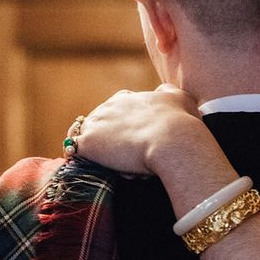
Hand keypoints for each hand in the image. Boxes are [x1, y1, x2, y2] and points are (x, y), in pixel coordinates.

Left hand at [73, 84, 202, 174]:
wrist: (173, 141)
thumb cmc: (181, 123)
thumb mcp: (179, 98)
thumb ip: (168, 92)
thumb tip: (162, 91)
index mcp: (127, 98)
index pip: (117, 113)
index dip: (127, 129)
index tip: (139, 143)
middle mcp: (108, 106)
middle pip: (103, 127)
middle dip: (115, 143)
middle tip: (135, 158)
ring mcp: (96, 124)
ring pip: (92, 141)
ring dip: (103, 154)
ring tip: (125, 167)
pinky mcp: (88, 143)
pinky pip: (78, 153)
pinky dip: (87, 161)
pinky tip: (102, 169)